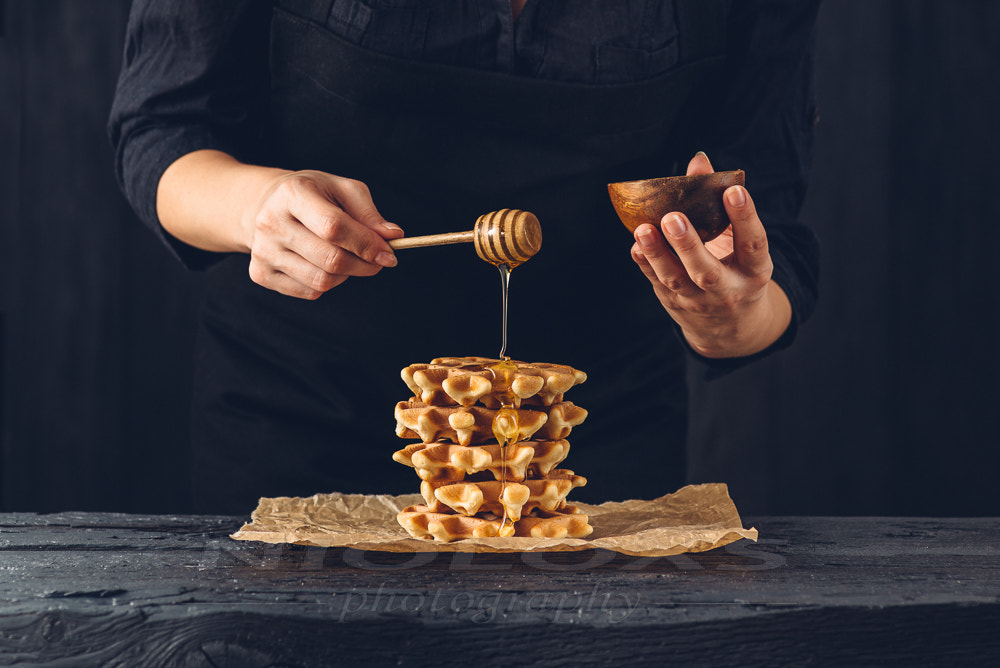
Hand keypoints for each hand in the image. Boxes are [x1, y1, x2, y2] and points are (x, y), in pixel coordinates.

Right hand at [246, 170, 403, 298]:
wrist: (266, 206)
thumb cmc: (314, 196)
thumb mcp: (342, 190)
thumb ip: (369, 213)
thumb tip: (393, 236)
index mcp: (292, 194)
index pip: (334, 227)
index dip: (366, 244)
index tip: (390, 253)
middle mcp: (271, 222)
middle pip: (330, 259)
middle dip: (364, 264)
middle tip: (379, 261)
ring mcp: (263, 251)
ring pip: (322, 281)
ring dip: (347, 275)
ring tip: (348, 258)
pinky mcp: (261, 274)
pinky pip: (309, 292)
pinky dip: (328, 284)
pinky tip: (324, 265)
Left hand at [630, 152, 791, 357]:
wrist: (730, 327)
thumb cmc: (736, 268)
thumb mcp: (739, 242)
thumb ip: (719, 202)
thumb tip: (698, 161)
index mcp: (754, 271)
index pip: (753, 244)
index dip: (745, 218)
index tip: (733, 190)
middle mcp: (728, 289)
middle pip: (707, 271)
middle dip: (689, 244)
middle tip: (673, 217)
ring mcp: (699, 300)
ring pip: (676, 280)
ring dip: (658, 254)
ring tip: (643, 229)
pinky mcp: (674, 303)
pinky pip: (657, 284)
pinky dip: (645, 264)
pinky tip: (636, 245)